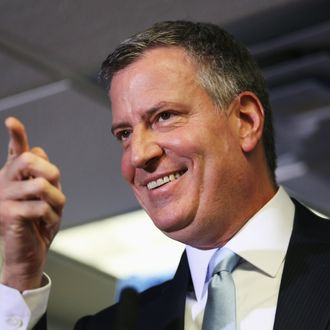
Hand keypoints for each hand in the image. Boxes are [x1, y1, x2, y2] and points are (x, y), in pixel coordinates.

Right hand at [0, 117, 65, 290]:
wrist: (30, 252)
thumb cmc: (40, 222)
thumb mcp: (46, 196)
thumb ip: (43, 174)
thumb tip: (38, 150)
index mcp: (14, 176)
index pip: (15, 151)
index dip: (16, 135)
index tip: (12, 121)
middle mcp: (4, 182)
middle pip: (29, 159)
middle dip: (50, 171)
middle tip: (54, 187)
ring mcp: (3, 198)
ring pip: (40, 184)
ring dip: (56, 200)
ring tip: (52, 212)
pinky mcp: (7, 214)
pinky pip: (41, 205)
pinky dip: (52, 216)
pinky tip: (46, 224)